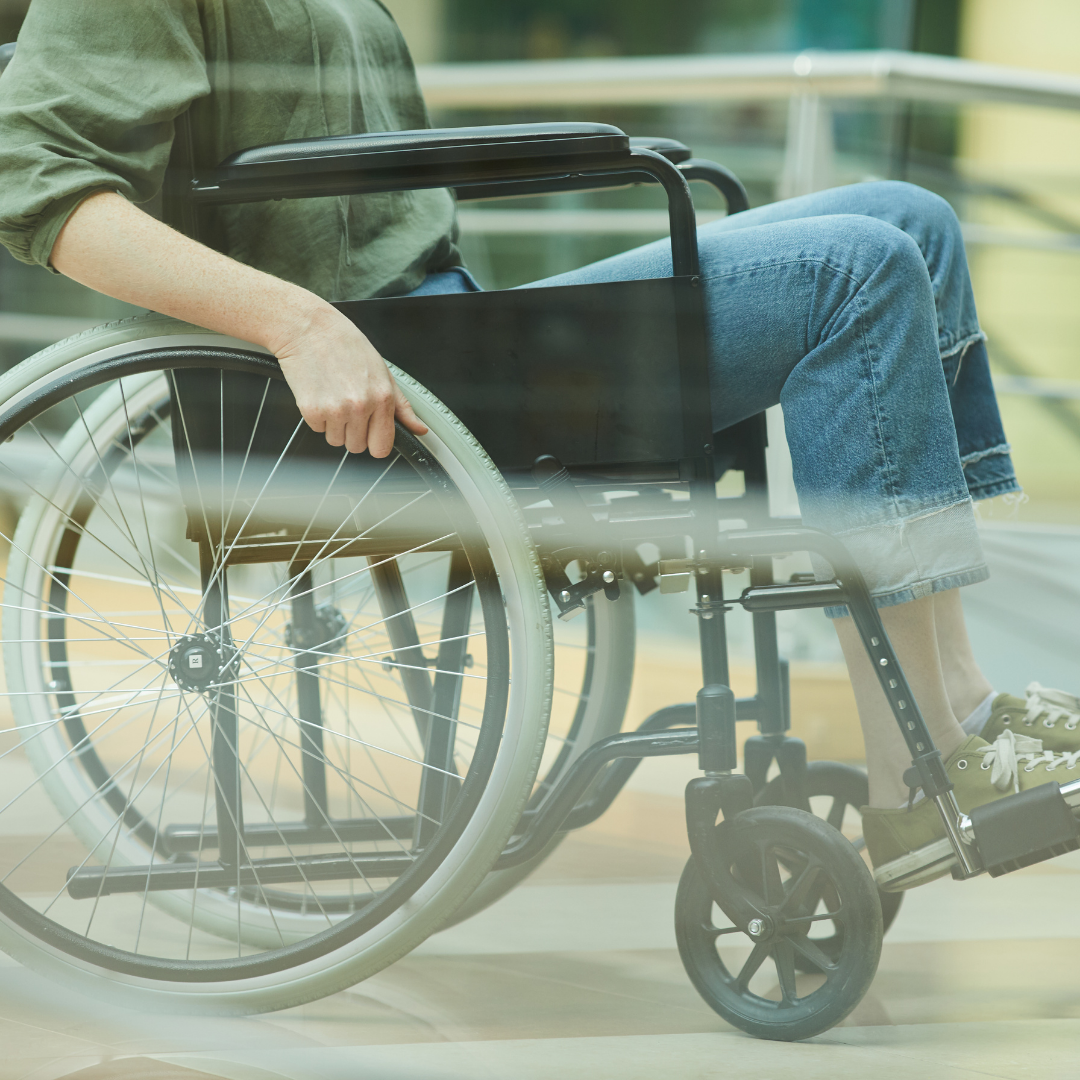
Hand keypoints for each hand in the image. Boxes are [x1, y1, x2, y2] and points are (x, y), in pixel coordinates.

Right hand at [273, 302, 426, 457]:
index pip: (382, 448)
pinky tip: (321, 393)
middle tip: (348, 405)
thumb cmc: (346, 346)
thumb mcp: (383, 372)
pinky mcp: (311, 410)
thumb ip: (402, 406)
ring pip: (336, 441)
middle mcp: (360, 406)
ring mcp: (335, 410)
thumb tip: (419, 429)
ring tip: (334, 396)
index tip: (371, 432)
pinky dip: (317, 416)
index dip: (375, 442)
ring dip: (334, 425)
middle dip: (353, 432)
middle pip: (357, 447)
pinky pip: (317, 429)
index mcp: (382, 398)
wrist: (309, 328)